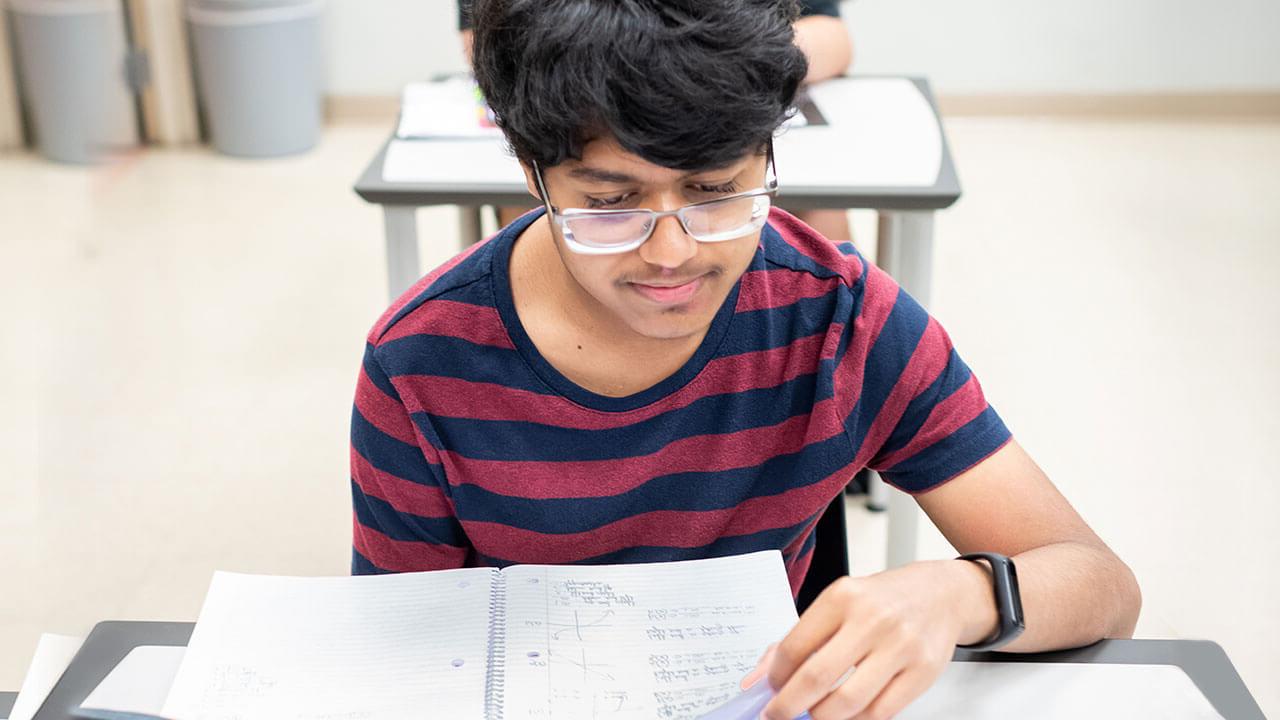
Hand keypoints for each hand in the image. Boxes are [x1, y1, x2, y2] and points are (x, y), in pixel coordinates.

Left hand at [741, 560, 995, 719]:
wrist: (940, 594)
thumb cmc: (881, 602)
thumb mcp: (838, 605)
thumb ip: (797, 640)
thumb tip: (756, 680)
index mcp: (843, 597)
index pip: (794, 646)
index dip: (775, 676)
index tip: (769, 690)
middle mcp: (871, 619)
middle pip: (817, 677)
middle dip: (788, 706)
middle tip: (776, 716)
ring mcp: (900, 647)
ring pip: (848, 702)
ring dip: (821, 718)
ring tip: (812, 715)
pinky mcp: (922, 672)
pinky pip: (880, 713)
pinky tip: (844, 716)